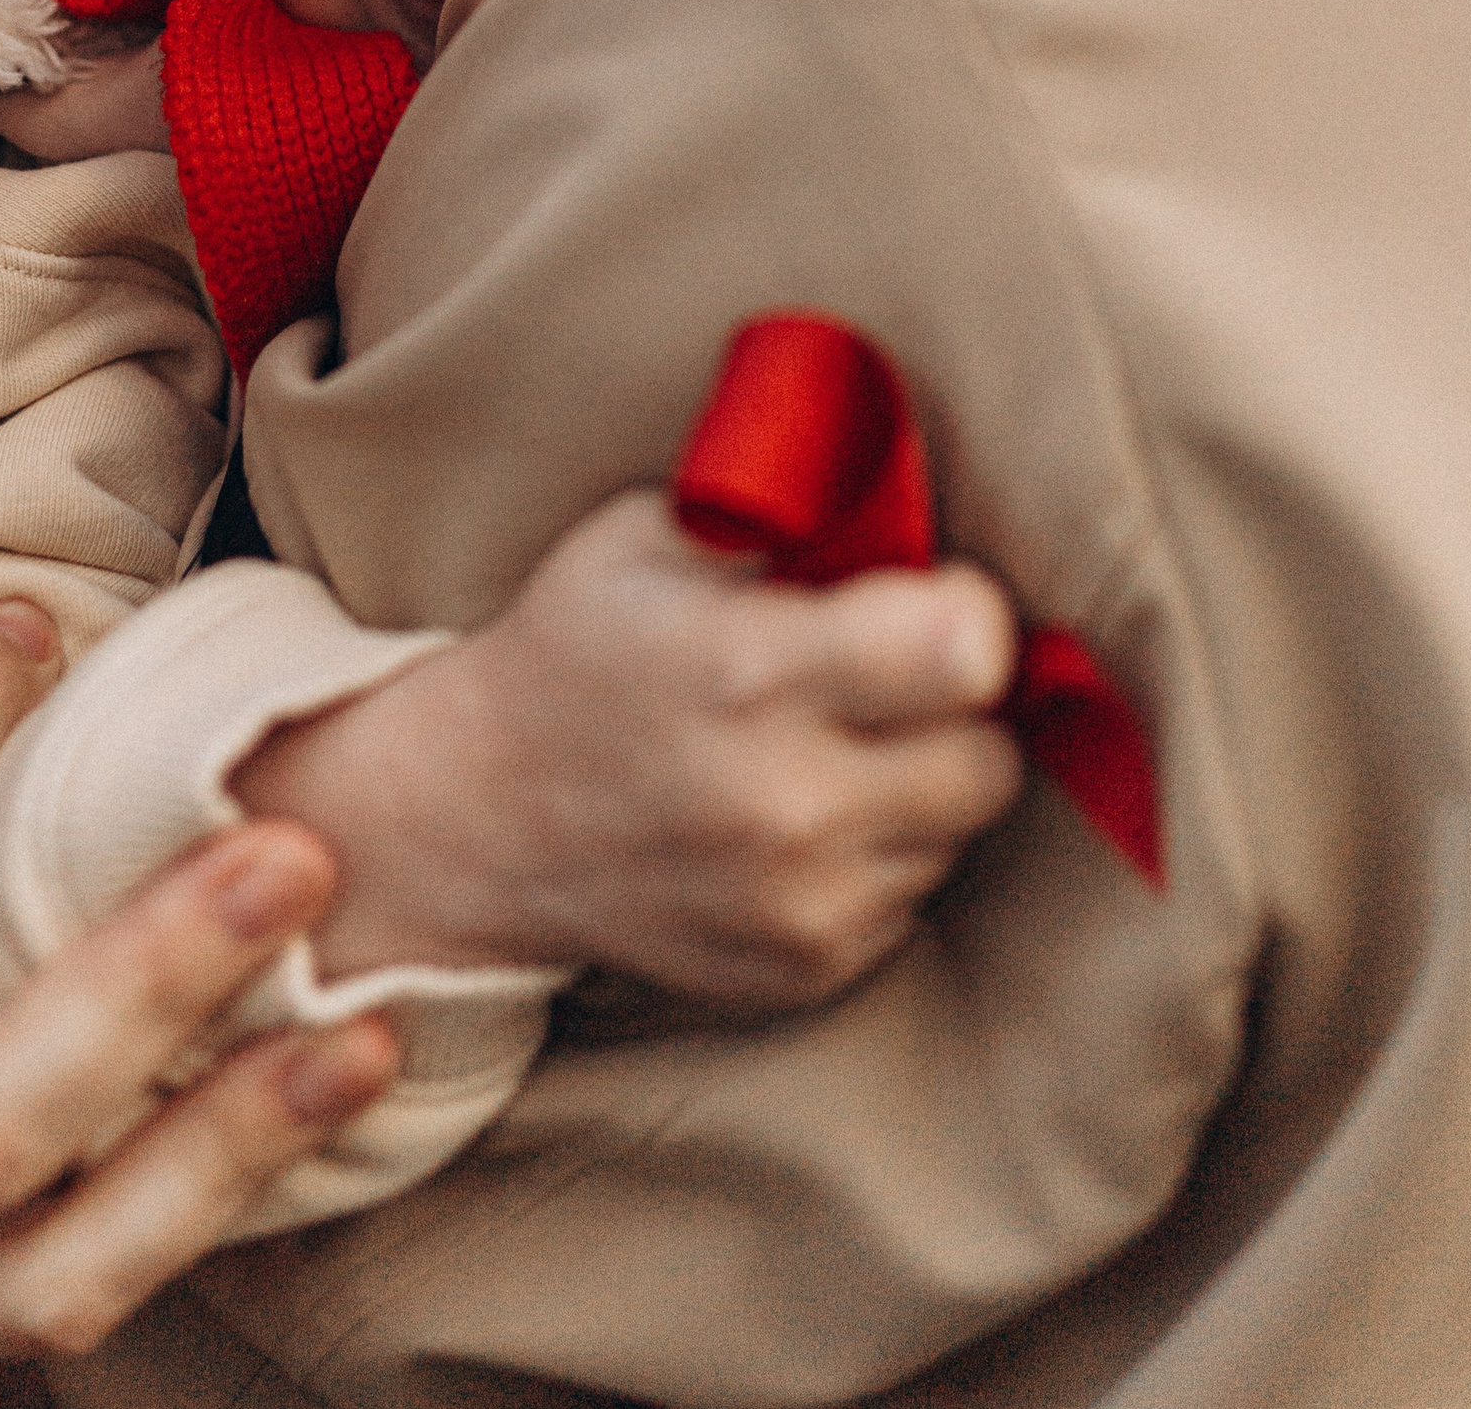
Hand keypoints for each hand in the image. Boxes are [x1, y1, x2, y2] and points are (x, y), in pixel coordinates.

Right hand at [233, 491, 1022, 1010]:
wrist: (480, 818)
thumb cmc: (576, 646)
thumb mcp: (649, 536)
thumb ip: (783, 515)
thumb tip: (905, 500)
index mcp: (748, 671)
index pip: (964, 653)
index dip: (968, 612)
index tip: (931, 597)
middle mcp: (784, 803)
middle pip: (989, 757)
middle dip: (956, 707)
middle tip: (893, 676)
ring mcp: (797, 903)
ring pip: (957, 832)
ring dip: (917, 782)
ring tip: (824, 742)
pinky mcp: (804, 969)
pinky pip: (910, 897)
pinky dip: (876, 850)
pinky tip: (796, 810)